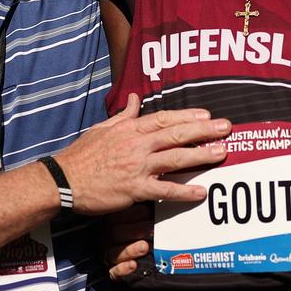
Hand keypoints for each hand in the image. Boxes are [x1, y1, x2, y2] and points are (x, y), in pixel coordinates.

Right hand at [56, 94, 229, 214]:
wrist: (63, 180)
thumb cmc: (82, 155)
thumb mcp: (102, 128)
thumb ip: (124, 115)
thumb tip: (137, 98)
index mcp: (129, 129)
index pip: (164, 118)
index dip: (188, 116)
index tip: (207, 114)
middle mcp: (136, 145)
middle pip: (176, 134)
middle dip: (204, 130)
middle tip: (227, 128)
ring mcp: (136, 166)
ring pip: (175, 158)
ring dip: (201, 155)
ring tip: (222, 154)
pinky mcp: (134, 189)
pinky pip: (164, 190)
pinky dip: (184, 191)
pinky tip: (201, 193)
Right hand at [101, 203, 152, 279]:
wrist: (145, 264)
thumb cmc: (146, 235)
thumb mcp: (145, 219)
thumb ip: (148, 211)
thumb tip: (163, 199)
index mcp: (114, 222)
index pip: (118, 216)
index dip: (134, 214)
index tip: (149, 212)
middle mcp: (109, 238)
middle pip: (115, 233)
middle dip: (135, 231)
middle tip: (151, 228)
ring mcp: (110, 255)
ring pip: (115, 252)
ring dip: (130, 249)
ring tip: (144, 247)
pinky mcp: (113, 272)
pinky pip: (113, 272)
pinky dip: (123, 269)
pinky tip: (133, 265)